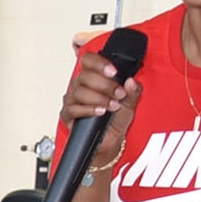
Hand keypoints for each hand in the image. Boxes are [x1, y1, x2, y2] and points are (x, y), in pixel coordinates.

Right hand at [59, 51, 142, 174]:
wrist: (110, 141)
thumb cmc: (116, 120)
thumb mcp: (130, 103)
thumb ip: (133, 91)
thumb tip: (131, 81)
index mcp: (93, 77)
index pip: (88, 60)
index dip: (99, 63)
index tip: (113, 72)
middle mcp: (80, 85)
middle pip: (85, 76)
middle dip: (105, 85)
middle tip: (119, 94)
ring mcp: (72, 100)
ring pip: (79, 92)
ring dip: (99, 98)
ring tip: (112, 106)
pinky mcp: (67, 115)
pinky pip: (73, 109)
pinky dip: (88, 109)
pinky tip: (100, 112)